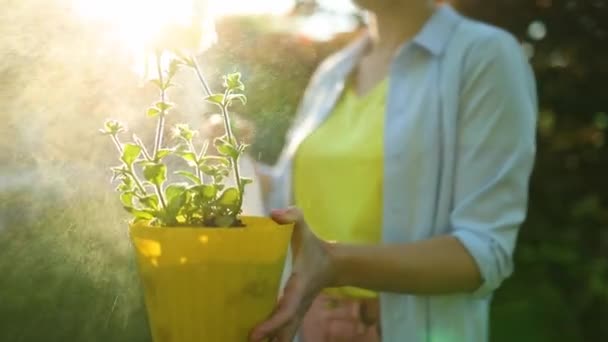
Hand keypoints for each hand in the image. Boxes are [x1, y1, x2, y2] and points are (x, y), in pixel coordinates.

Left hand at [249, 207, 335, 341]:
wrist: (335, 263)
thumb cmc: (315, 246)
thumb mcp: (304, 228)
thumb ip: (292, 217)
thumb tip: (275, 214)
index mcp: (299, 286)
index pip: (287, 310)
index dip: (272, 324)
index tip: (255, 334)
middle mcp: (298, 303)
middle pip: (284, 330)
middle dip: (269, 339)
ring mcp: (298, 311)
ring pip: (285, 333)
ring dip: (271, 340)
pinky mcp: (296, 313)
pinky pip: (285, 329)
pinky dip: (273, 337)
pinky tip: (255, 340)